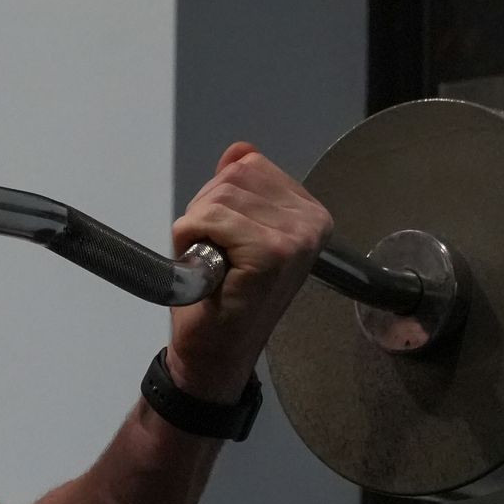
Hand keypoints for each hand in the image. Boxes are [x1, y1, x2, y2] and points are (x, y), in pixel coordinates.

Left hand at [167, 141, 330, 401]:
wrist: (215, 352)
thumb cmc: (222, 297)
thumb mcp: (230, 231)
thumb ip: (239, 190)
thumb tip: (240, 150)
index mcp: (309, 213)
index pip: (248, 167)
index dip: (219, 200)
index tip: (225, 240)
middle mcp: (311, 221)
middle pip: (231, 178)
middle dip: (206, 212)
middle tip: (216, 256)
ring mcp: (296, 237)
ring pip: (217, 197)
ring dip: (197, 230)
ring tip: (213, 265)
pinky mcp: (272, 252)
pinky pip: (210, 219)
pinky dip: (192, 240)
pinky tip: (210, 271)